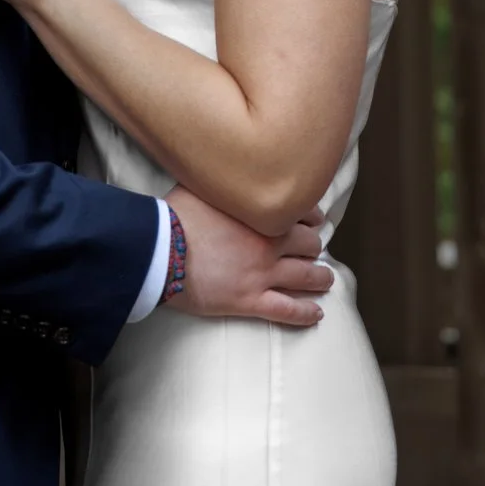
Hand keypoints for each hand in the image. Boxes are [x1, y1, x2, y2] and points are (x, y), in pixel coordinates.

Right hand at [166, 185, 330, 326]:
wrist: (159, 249)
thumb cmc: (176, 214)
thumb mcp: (202, 185)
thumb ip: (224, 181)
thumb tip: (228, 170)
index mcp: (261, 213)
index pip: (301, 212)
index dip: (311, 217)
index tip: (313, 220)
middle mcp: (269, 243)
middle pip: (309, 245)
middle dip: (314, 247)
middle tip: (314, 249)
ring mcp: (262, 274)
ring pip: (306, 277)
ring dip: (321, 278)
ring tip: (326, 280)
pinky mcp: (249, 301)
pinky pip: (287, 311)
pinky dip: (305, 314)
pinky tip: (316, 315)